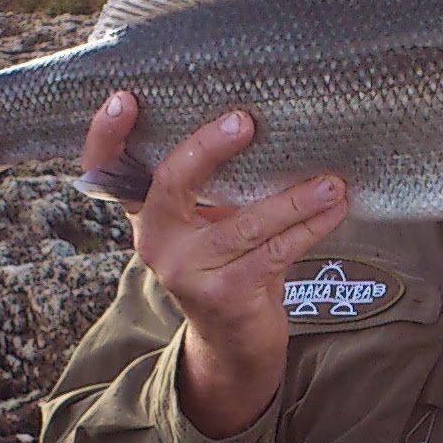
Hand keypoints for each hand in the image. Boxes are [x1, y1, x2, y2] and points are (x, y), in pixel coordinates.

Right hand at [83, 92, 348, 435]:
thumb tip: (272, 123)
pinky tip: (335, 209)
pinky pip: (274, 252)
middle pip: (171, 183)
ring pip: (242, 223)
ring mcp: (186, 271)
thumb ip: (215, 185)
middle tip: (246, 120)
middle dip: (208, 147)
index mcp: (147, 215)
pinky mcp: (224, 294)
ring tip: (330, 181)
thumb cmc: (228, 266)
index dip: (107, 134)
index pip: (107, 169)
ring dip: (293, 199)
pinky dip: (309, 227)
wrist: (235, 343)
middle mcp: (156, 242)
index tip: (124, 99)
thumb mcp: (209, 225)